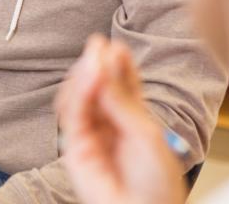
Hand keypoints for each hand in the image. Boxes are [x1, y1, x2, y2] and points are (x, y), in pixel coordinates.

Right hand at [56, 35, 186, 203]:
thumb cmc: (156, 184)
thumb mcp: (145, 134)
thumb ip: (121, 100)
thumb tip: (104, 64)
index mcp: (133, 119)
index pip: (122, 84)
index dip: (117, 63)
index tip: (113, 44)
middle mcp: (110, 124)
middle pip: (96, 87)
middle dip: (95, 65)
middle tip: (96, 46)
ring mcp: (91, 135)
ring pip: (79, 97)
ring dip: (84, 77)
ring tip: (93, 61)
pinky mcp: (75, 148)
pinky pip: (72, 116)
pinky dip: (78, 95)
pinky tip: (88, 80)